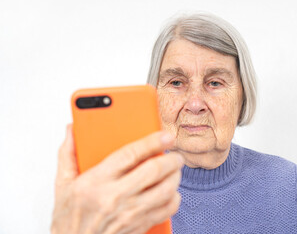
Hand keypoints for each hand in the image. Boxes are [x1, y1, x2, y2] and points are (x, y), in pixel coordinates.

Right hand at [51, 124, 183, 233]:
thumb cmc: (69, 219)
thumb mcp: (63, 184)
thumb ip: (68, 154)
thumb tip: (72, 130)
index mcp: (96, 181)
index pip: (131, 154)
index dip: (152, 142)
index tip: (165, 136)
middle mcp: (116, 197)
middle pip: (154, 171)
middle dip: (171, 159)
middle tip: (174, 154)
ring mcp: (130, 213)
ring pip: (165, 190)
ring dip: (175, 176)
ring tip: (174, 170)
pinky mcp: (139, 226)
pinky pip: (167, 210)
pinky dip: (174, 198)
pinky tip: (170, 191)